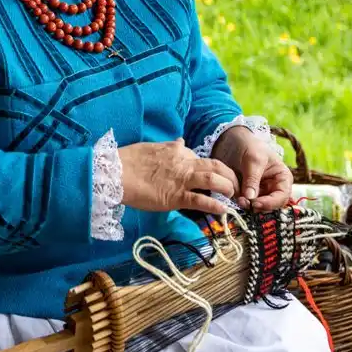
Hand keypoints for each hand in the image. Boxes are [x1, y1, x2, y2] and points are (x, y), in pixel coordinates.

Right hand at [118, 138, 238, 217]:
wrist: (115, 172)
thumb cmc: (129, 160)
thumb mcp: (153, 147)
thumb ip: (169, 147)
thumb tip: (180, 141)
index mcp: (178, 151)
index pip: (203, 159)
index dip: (213, 170)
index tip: (218, 177)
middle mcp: (184, 163)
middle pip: (216, 166)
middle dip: (231, 176)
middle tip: (236, 186)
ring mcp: (181, 180)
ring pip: (214, 180)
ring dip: (228, 188)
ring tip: (233, 196)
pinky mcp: (176, 197)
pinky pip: (201, 201)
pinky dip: (215, 206)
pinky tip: (223, 211)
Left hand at [212, 126, 292, 210]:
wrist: (232, 141)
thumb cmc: (249, 146)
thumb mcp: (253, 159)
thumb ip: (252, 179)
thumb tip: (251, 199)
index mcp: (282, 178)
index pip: (282, 196)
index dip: (271, 203)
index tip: (256, 204)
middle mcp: (274, 188)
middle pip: (271, 206)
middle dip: (258, 206)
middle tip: (244, 203)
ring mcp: (261, 192)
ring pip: (258, 207)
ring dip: (249, 206)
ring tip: (238, 200)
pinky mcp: (248, 194)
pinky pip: (247, 204)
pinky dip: (242, 203)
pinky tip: (235, 198)